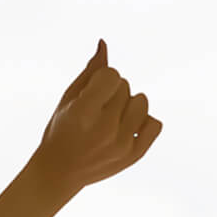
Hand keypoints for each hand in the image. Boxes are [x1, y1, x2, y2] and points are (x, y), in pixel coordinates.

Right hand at [27, 40, 163, 195]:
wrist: (60, 172)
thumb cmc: (61, 129)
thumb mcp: (69, 99)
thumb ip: (90, 72)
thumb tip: (104, 44)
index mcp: (84, 112)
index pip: (113, 74)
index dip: (103, 79)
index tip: (92, 92)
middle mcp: (105, 129)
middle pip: (126, 86)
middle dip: (113, 92)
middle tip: (97, 110)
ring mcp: (122, 144)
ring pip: (142, 101)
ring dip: (129, 104)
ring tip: (113, 117)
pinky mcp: (134, 156)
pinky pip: (155, 124)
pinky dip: (144, 121)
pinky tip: (127, 127)